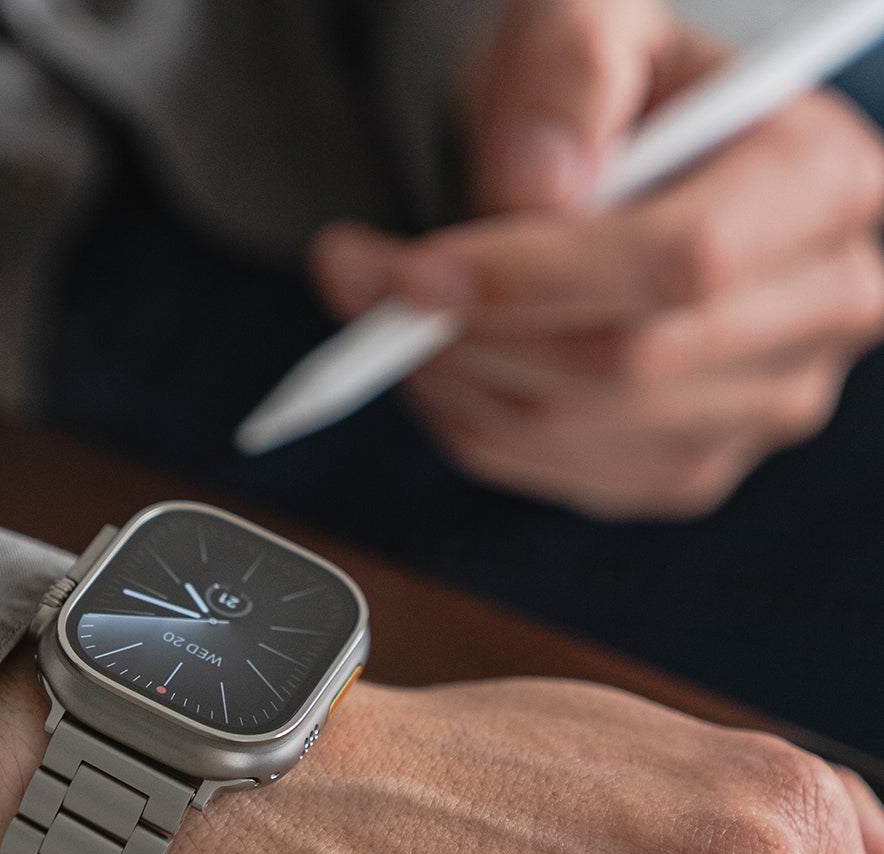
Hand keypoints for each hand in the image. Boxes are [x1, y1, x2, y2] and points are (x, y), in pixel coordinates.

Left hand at [310, 0, 883, 519]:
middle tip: (363, 286)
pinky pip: (549, 473)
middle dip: (470, 331)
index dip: (534, 279)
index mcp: (825, 181)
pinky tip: (445, 359)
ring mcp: (762, 407)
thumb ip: (567, 74)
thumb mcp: (587, 22)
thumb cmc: (605, 92)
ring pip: (572, 429)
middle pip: (623, 364)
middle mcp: (824, 308)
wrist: (615, 164)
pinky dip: (467, 421)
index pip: (686, 261)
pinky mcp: (686, 470)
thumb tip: (535, 188)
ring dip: (452, 379)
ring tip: (393, 311)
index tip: (414, 271)